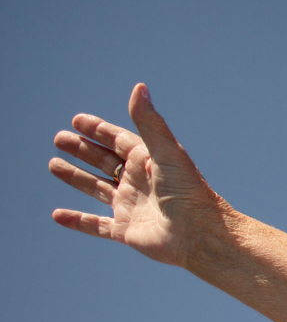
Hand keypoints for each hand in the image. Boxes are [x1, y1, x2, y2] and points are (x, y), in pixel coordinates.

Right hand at [49, 83, 231, 268]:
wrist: (200, 234)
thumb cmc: (188, 191)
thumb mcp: (166, 152)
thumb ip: (149, 122)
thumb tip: (139, 87)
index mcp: (149, 162)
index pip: (119, 141)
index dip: (99, 130)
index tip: (76, 120)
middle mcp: (139, 183)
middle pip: (105, 161)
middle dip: (83, 150)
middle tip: (59, 138)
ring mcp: (131, 206)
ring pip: (97, 189)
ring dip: (76, 177)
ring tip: (53, 165)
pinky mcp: (126, 230)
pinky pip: (96, 225)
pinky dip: (77, 221)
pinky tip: (57, 216)